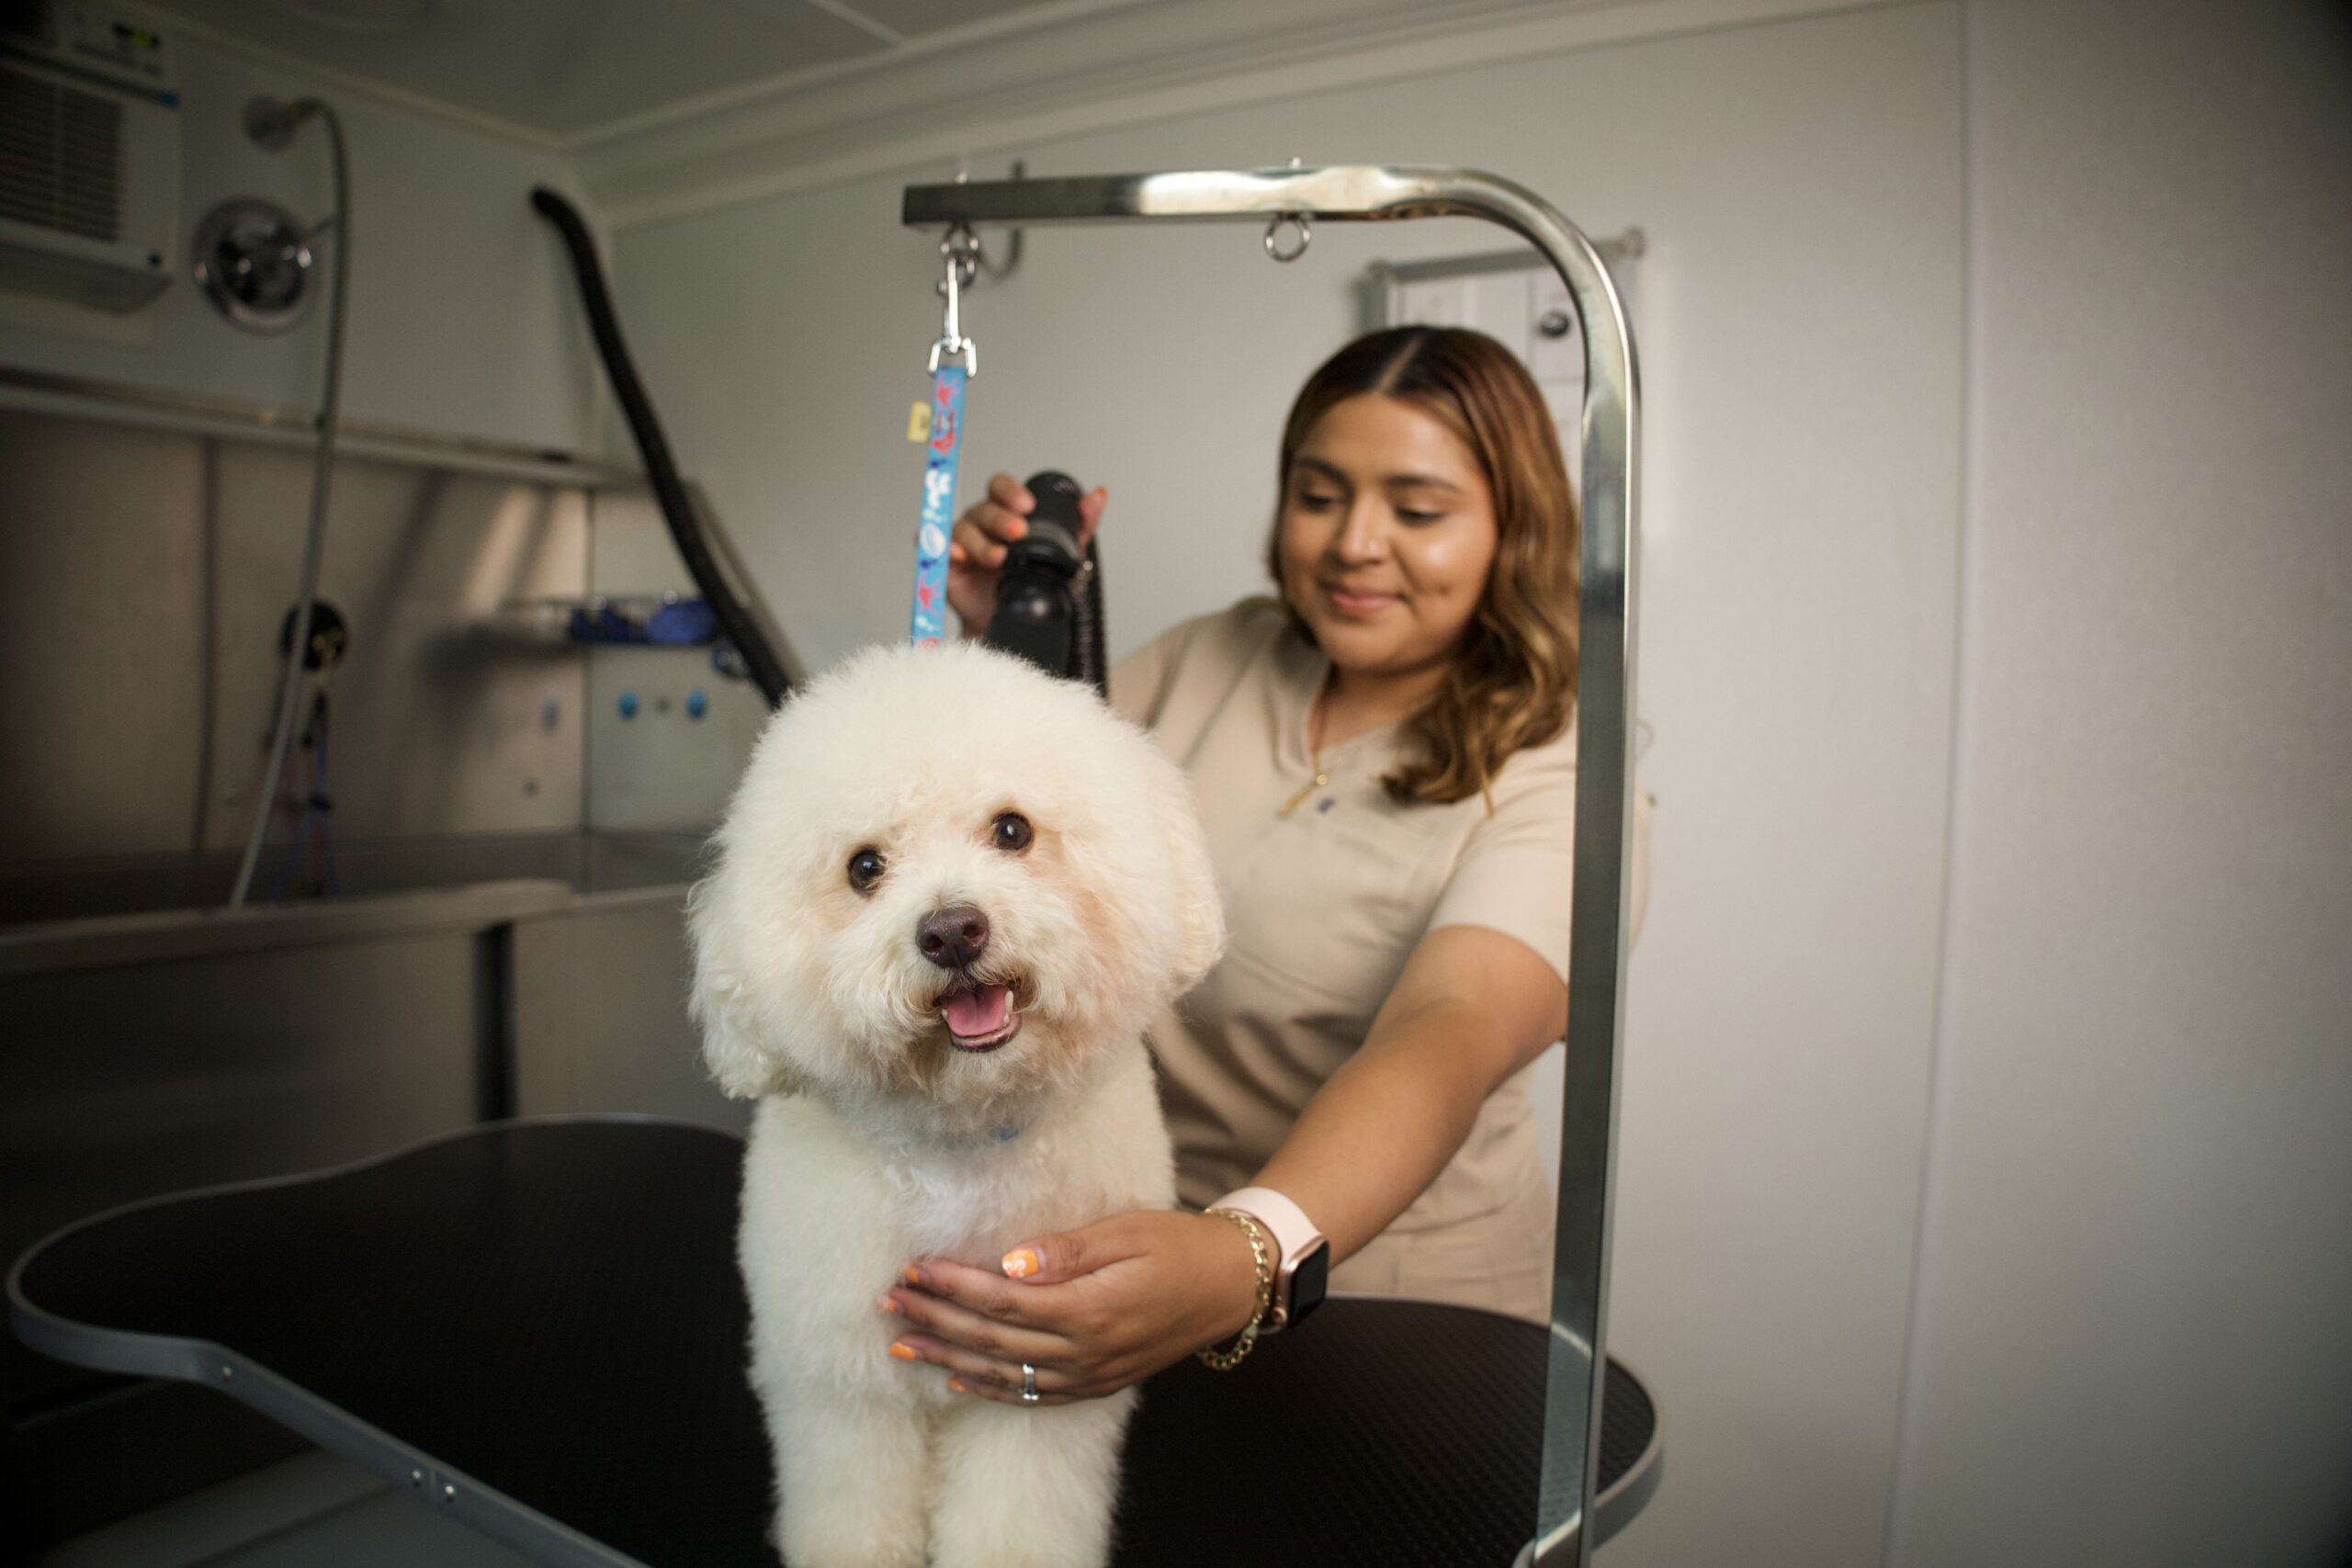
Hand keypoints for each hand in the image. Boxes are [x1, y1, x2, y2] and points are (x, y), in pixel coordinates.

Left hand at [881, 1210, 1260, 1404]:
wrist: (1229, 1286)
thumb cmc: (1178, 1245)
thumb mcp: (1126, 1231)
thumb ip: (1066, 1251)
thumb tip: (1007, 1265)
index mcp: (1089, 1310)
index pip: (1000, 1300)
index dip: (952, 1285)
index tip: (915, 1266)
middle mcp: (1084, 1352)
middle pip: (991, 1339)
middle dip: (935, 1319)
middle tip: (889, 1300)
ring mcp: (1089, 1375)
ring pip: (1002, 1373)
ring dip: (948, 1358)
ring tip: (901, 1345)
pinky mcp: (1095, 1384)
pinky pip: (1030, 1395)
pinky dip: (989, 1388)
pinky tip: (956, 1379)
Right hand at [947, 471, 1108, 632]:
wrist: (1013, 619)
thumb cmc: (1033, 581)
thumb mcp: (1064, 552)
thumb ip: (1080, 523)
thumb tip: (1098, 495)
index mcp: (1005, 511)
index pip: (1000, 487)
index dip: (1010, 491)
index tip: (1027, 505)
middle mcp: (982, 522)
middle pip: (984, 508)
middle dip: (1001, 519)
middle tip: (1019, 532)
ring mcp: (963, 540)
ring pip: (964, 528)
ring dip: (982, 542)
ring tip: (1000, 558)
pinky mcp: (949, 562)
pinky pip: (940, 548)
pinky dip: (948, 548)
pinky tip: (960, 556)